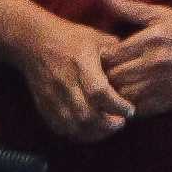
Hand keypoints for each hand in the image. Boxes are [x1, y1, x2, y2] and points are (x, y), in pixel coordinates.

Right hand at [7, 11, 132, 148]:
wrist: (33, 41)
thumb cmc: (70, 38)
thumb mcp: (97, 38)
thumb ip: (118, 54)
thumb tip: (137, 68)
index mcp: (81, 63)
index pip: (100, 92)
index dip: (117, 106)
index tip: (130, 110)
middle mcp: (65, 82)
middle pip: (87, 115)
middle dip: (108, 125)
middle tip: (121, 122)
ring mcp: (52, 96)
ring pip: (74, 126)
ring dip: (94, 133)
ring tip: (108, 128)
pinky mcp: (44, 105)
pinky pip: (61, 128)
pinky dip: (77, 134)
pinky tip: (90, 130)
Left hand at [87, 0, 171, 115]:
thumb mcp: (161, 15)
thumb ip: (129, 8)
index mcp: (150, 41)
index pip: (109, 56)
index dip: (100, 59)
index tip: (100, 59)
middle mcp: (154, 64)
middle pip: (113, 78)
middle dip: (104, 78)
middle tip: (100, 77)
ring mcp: (162, 85)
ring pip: (123, 96)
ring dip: (115, 94)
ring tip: (113, 89)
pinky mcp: (169, 102)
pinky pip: (139, 110)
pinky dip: (129, 107)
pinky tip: (129, 99)